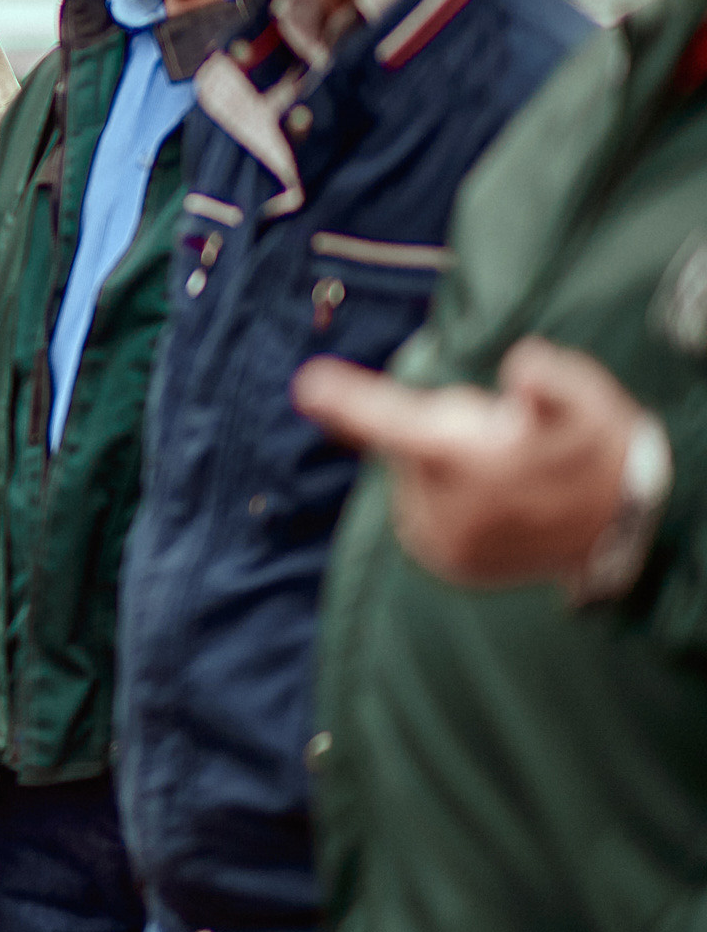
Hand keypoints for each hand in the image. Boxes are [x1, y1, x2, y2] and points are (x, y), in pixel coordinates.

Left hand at [294, 339, 644, 587]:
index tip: (308, 384)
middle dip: (439, 432)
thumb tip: (522, 366)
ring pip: (415, 479)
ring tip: (506, 472)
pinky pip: (425, 512)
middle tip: (502, 437)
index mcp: (469, 459)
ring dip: (445, 467)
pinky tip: (494, 497)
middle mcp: (447, 509)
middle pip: (407, 445)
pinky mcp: (450, 565)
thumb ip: (552, 381)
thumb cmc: (598, 447)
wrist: (623, 527)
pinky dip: (447, 497)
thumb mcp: (588, 402)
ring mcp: (447, 543)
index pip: (394, 422)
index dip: (351, 403)